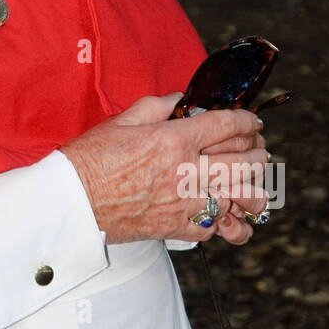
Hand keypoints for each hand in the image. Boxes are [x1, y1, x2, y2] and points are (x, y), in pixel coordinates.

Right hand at [60, 93, 268, 245]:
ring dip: (250, 188)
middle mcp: (186, 171)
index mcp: (174, 139)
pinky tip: (220, 209)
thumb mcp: (123, 120)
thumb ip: (157, 106)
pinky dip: (222, 218)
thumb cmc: (89, 159)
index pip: (226, 124)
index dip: (246, 120)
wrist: (71, 202)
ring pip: (238, 196)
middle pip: (243, 161)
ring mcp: (184, 203)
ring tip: (252, 183)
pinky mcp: (176, 228)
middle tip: (258, 148)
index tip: (252, 121)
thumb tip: (180, 99)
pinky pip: (214, 226)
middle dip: (257, 151)